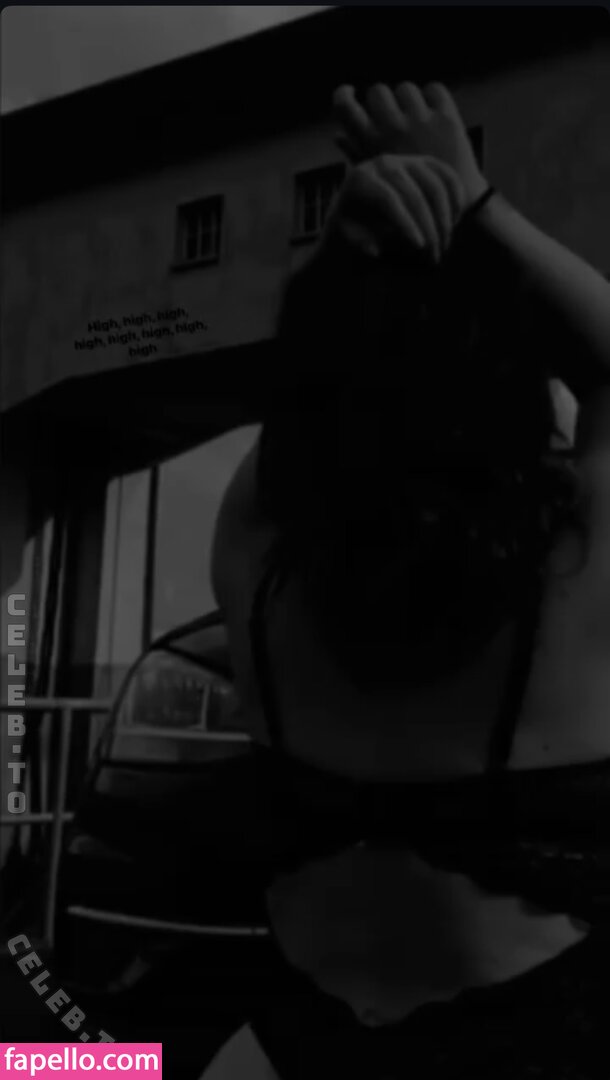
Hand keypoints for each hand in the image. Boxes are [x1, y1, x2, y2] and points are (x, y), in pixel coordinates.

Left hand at [324, 154, 465, 263]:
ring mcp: (407, 159)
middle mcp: (385, 163)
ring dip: (445, 216)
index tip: (420, 247)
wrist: (358, 196)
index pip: (389, 199)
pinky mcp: (424, 161)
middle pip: (415, 194)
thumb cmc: (353, 220)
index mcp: (362, 178)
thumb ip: (359, 242)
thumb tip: (375, 251)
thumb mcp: (348, 232)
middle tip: (435, 253)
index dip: (407, 223)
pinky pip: (447, 175)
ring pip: (436, 185)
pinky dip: (456, 197)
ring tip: (445, 242)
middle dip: (429, 226)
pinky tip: (456, 221)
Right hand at [333, 82, 486, 207]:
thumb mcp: (377, 183)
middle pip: (377, 92)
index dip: (343, 95)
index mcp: (371, 144)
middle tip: (391, 111)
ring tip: (414, 114)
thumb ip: (357, 155)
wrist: (459, 213)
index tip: (350, 92)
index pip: (345, 106)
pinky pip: (434, 90)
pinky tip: (433, 112)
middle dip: (383, 100)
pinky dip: (433, 97)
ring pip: (406, 90)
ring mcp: (420, 123)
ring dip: (408, 99)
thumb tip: (338, 136)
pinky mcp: (446, 120)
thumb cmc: (412, 201)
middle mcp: (393, 130)